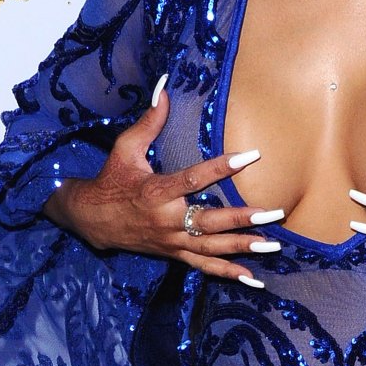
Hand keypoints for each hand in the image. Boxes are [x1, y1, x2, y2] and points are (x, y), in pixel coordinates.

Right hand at [43, 83, 282, 286]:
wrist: (92, 220)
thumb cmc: (112, 180)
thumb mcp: (124, 149)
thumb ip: (149, 120)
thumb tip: (164, 87)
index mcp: (156, 192)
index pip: (193, 179)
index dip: (221, 167)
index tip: (250, 156)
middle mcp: (166, 220)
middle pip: (210, 222)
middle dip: (243, 219)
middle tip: (274, 213)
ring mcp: (172, 241)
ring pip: (212, 249)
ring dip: (243, 247)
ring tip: (274, 244)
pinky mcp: (175, 254)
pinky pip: (204, 268)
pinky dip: (228, 274)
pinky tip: (255, 279)